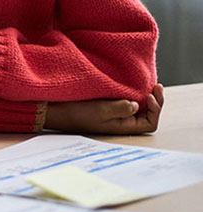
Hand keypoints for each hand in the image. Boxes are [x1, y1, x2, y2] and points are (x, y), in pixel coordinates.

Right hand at [44, 84, 163, 134]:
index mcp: (122, 127)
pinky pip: (125, 101)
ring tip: (146, 84)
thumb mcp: (100, 110)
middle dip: (154, 101)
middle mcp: (120, 122)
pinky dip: (132, 94)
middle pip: (147, 115)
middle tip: (156, 85)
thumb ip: (120, 108)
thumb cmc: (75, 113)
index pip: (150, 123)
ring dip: (144, 97)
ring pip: (137, 108)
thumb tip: (136, 105)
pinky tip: (131, 85)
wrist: (55, 110)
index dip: (155, 109)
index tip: (149, 94)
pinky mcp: (105, 106)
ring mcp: (113, 114)